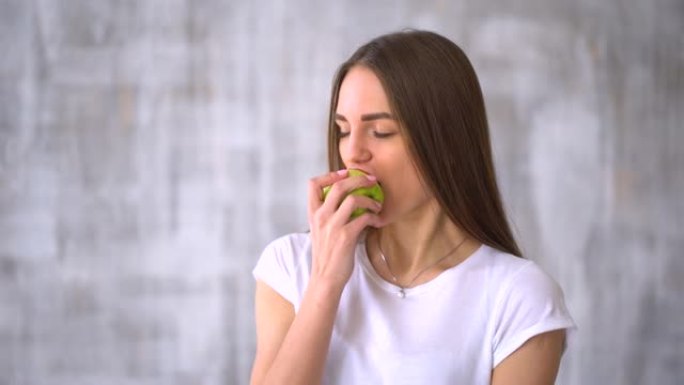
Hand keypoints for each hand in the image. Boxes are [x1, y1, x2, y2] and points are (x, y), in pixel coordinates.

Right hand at [307, 169, 382, 290]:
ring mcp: (333, 226)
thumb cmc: (326, 254)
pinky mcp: (346, 236)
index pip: (313, 184)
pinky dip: (373, 217)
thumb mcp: (320, 230)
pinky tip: (376, 221)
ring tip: (377, 206)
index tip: (345, 173)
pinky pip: (364, 218)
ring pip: (353, 199)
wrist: (325, 278)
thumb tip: (348, 199)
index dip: (330, 175)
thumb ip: (328, 214)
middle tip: (372, 180)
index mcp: (313, 214)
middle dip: (359, 179)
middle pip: (339, 186)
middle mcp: (321, 217)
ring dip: (370, 200)